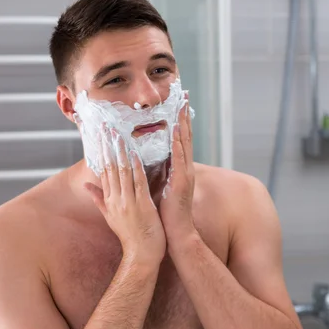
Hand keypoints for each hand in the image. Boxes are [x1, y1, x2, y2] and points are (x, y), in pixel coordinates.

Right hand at [86, 126, 165, 266]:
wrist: (141, 255)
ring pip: (123, 172)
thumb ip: (98, 199)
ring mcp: (128, 202)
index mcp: (108, 200)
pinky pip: (138, 182)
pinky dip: (137, 168)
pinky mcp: (142, 205)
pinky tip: (135, 154)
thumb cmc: (129, 235)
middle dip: (108, 146)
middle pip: (110, 168)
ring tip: (119, 134)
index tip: (100, 135)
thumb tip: (86, 186)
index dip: (102, 152)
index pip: (103, 171)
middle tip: (107, 127)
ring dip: (121, 152)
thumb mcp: (109, 216)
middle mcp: (115, 199)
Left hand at [160, 95, 196, 244]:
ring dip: (183, 123)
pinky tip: (175, 129)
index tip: (177, 103)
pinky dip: (178, 143)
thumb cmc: (164, 212)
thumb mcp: (157, 186)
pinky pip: (180, 158)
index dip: (178, 120)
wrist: (173, 233)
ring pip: (185, 143)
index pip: (179, 139)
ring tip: (182, 105)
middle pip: (185, 136)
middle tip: (184, 95)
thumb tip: (143, 157)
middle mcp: (185, 168)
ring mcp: (186, 174)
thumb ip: (154, 170)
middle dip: (184, 115)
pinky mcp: (183, 182)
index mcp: (178, 168)